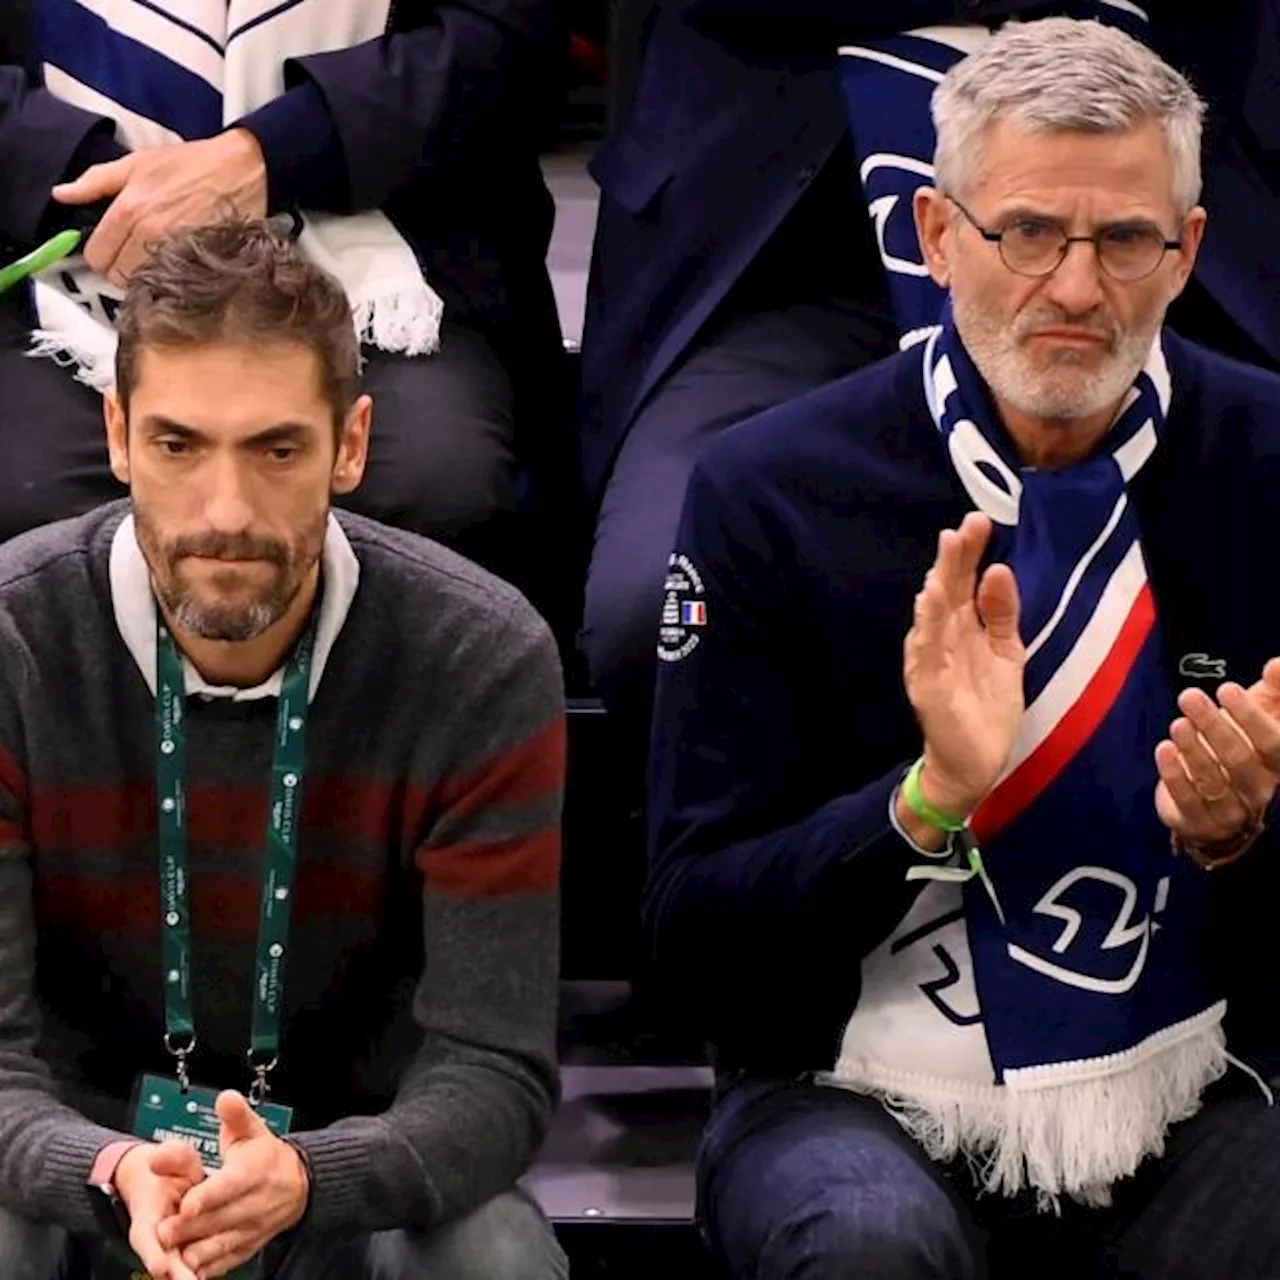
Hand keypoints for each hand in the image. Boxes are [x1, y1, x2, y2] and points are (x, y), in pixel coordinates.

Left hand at [51, 130, 266, 285]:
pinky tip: (174, 267)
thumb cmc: (191, 163)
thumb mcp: (136, 163)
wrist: (242, 170)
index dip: (100, 256)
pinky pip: (172, 285)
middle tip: (132, 257)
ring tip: (154, 263)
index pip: (96, 255)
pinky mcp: (199, 262)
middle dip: (120, 270)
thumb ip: (96, 181)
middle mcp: (149, 233)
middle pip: (118, 275)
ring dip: (144, 279)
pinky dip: (168, 281)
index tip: (111, 250)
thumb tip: (62, 195)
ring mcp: (176, 251)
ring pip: (144, 284)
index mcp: (128, 210)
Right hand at [112, 1139, 205, 1279]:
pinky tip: (209, 1275)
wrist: (161, 1181)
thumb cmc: (169, 1171)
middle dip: (175, 1273)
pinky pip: (192, 1264)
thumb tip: (157, 1156)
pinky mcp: (186, 1251)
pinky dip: (199, 1271)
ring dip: (186, 1275)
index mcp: (148, 1215)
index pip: (146, 1238)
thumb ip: (171, 1158)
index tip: (161, 1267)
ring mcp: (170, 1247)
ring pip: (178, 1265)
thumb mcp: (173, 1158)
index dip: (153, 1253)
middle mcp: (157, 1236)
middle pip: (163, 1260)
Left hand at [158, 1091, 308, 1278]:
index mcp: (253, 1172)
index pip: (230, 1185)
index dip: (208, 1196)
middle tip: (161, 1232)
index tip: (186, 1203)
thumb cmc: (266, 1157)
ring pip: (221, 1244)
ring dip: (194, 1252)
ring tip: (168, 1254)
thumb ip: (236, 1116)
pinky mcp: (248, 1247)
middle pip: (219, 1219)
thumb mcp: (253, 1131)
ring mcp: (251, 1228)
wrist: (300, 1185)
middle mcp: (254, 1202)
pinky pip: (226, 1261)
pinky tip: (185, 1271)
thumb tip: (225, 1098)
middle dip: (190, 1227)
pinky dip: (206, 1267)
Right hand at [903, 512, 1024, 819]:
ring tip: (946, 558)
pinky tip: (929, 603)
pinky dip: (927, 626)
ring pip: (932, 617)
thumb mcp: (1005, 653)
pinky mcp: (927, 686)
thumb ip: (1001, 613)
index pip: (962, 584)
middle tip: (965, 526)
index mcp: (961, 629)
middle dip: (954, 560)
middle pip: (945, 592)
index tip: (978, 522)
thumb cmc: (986, 708)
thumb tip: (1000, 569)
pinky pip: (926, 651)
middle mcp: (940, 639)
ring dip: (937, 587)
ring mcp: (930, 661)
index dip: (968, 554)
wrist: (973, 763)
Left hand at [1155, 658, 1279, 849]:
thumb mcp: (1260, 716)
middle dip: (1214, 725)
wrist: (1214, 801)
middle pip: (1240, 759)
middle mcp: (1259, 790)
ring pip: (1213, 780)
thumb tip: (1277, 663)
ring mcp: (1231, 811)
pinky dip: (1174, 775)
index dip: (1252, 717)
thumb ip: (1274, 691)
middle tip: (1189, 696)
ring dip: (1194, 749)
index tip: (1226, 688)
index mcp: (1276, 764)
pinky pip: (1188, 800)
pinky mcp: (1200, 823)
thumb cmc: (1240, 746)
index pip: (1273, 744)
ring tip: (1177, 723)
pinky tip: (1163, 749)